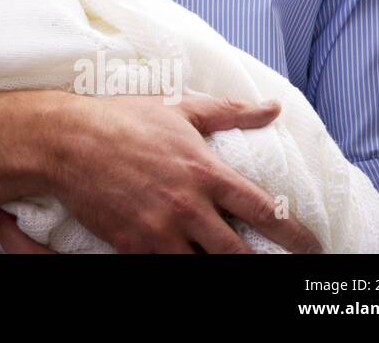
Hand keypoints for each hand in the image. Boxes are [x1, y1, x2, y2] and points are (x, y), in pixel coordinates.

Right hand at [40, 92, 322, 253]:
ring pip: (206, 267)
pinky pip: (168, 270)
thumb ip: (229, 112)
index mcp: (205, 172)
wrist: (65, 141)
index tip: (312, 246)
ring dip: (221, 267)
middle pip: (240, 253)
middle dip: (263, 264)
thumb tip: (272, 108)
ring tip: (231, 266)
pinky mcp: (134, 246)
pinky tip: (190, 263)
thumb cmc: (122, 120)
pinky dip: (183, 268)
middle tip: (280, 271)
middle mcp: (188, 207)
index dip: (295, 235)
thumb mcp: (178, 109)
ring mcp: (160, 231)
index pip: (264, 211)